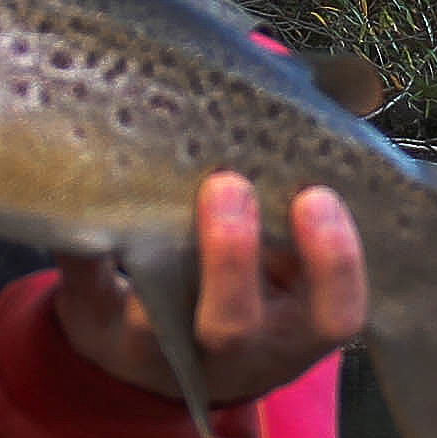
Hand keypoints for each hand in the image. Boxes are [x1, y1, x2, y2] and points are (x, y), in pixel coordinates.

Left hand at [51, 175, 368, 415]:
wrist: (164, 342)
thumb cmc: (251, 272)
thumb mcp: (293, 245)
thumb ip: (311, 176)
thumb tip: (354, 85)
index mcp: (294, 329)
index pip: (336, 315)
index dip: (333, 263)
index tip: (315, 196)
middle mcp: (231, 353)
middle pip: (235, 327)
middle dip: (231, 259)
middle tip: (226, 183)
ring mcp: (157, 349)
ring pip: (153, 324)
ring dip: (153, 255)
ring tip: (153, 186)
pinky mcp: (95, 326)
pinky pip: (84, 290)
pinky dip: (82, 248)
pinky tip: (85, 202)